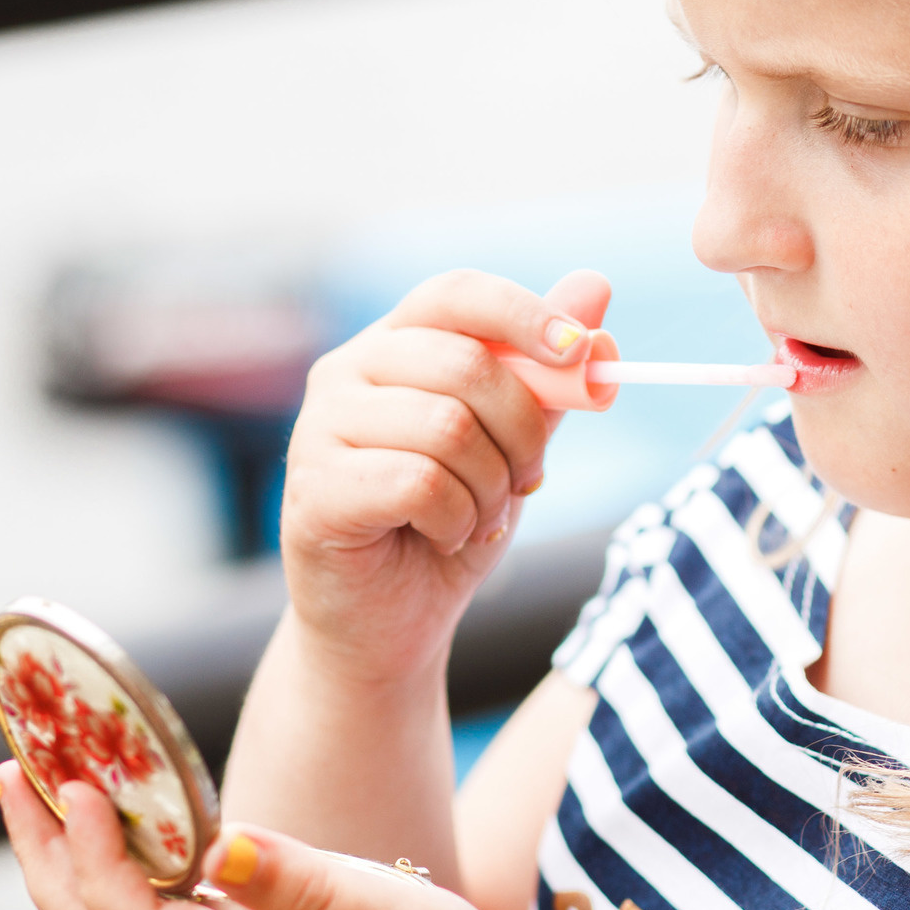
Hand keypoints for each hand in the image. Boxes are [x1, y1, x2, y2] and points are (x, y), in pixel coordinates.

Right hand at [282, 267, 610, 679]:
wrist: (391, 623)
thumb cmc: (447, 522)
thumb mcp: (512, 443)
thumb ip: (546, 373)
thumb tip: (596, 286)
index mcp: (393, 344)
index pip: (457, 294)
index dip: (524, 315)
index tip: (579, 354)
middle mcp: (345, 370)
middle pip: (466, 364)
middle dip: (524, 430)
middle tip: (529, 479)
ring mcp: (318, 427)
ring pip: (447, 426)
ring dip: (491, 485)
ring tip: (482, 515)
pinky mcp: (314, 488)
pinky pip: (419, 481)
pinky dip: (456, 518)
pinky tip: (445, 536)